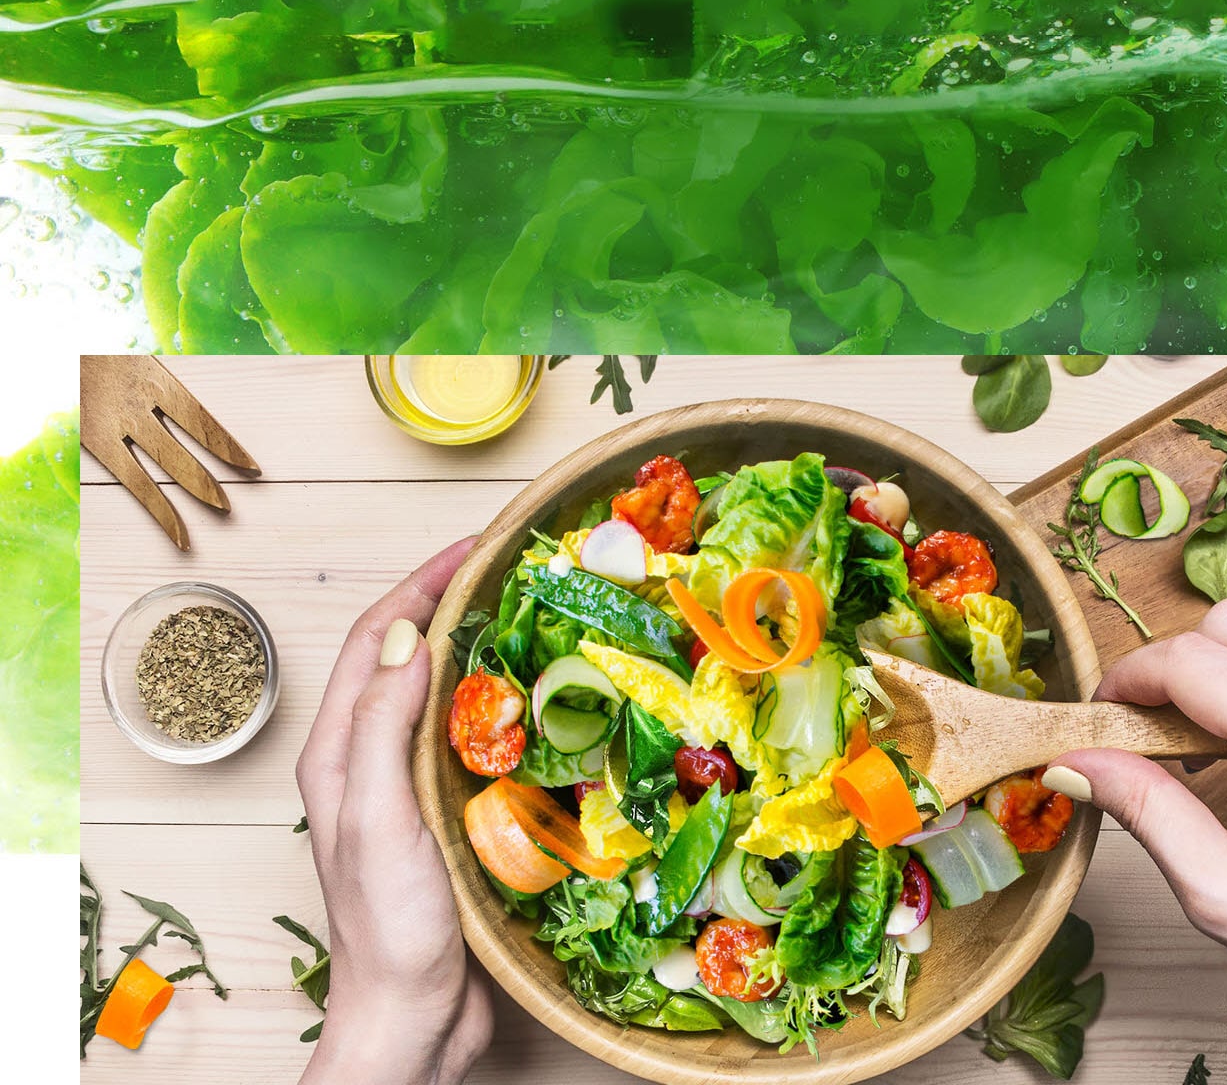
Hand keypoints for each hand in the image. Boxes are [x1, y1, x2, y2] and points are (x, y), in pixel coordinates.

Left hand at [295, 538, 492, 1084]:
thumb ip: (383, 724)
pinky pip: (475, 741)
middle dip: (454, 601)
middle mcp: (371, 761)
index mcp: (340, 752)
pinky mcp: (449, 818)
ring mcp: (410, 789)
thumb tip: (414, 634)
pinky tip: (545, 706)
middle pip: (411, 656)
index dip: (423, 583)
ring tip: (536, 619)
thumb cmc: (388, 927)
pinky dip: (505, 707)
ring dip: (484, 650)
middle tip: (515, 570)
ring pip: (446, 695)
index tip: (477, 546)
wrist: (410, 1021)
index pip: (380, 639)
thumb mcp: (376, 815)